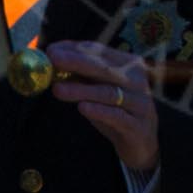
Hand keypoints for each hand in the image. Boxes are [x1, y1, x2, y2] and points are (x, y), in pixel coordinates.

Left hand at [49, 41, 158, 174]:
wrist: (141, 143)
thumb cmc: (115, 111)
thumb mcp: (100, 91)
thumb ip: (82, 77)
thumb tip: (53, 63)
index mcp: (128, 65)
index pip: (100, 52)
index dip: (75, 49)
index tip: (51, 49)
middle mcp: (136, 79)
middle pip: (104, 68)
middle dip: (76, 61)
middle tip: (53, 59)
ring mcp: (139, 102)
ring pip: (107, 92)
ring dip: (81, 89)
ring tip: (57, 89)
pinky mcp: (137, 126)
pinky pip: (116, 116)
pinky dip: (99, 111)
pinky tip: (82, 107)